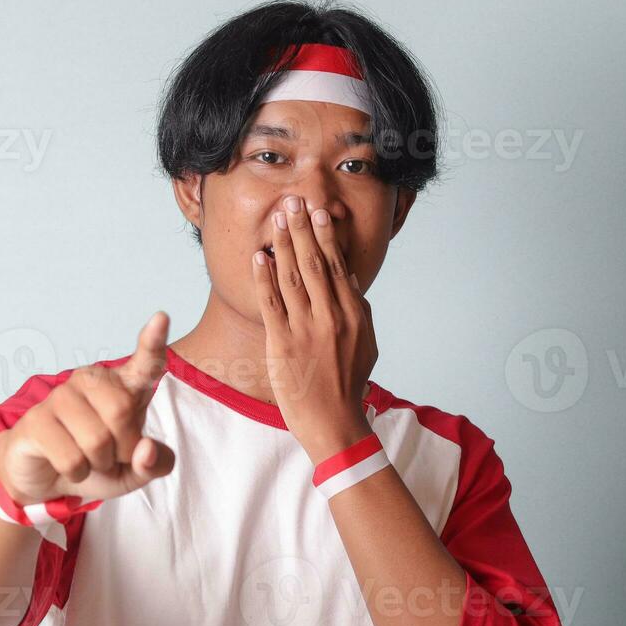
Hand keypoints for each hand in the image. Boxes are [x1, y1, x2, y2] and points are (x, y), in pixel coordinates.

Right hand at [0, 312, 176, 503]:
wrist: (47, 479)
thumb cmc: (96, 465)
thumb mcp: (135, 472)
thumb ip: (154, 464)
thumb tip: (146, 449)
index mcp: (124, 387)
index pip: (145, 362)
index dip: (153, 342)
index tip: (161, 319)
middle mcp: (92, 382)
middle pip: (121, 413)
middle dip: (122, 450)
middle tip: (109, 456)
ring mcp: (61, 396)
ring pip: (96, 440)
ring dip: (97, 464)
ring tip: (86, 459)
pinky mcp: (36, 419)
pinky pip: (71, 458)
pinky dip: (76, 473)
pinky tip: (65, 465)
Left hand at [252, 193, 378, 463]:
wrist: (335, 423)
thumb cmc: (349, 386)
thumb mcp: (366, 346)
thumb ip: (359, 311)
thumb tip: (351, 278)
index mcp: (354, 315)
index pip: (338, 266)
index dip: (326, 237)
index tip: (318, 213)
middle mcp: (332, 316)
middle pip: (315, 263)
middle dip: (302, 230)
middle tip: (293, 202)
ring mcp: (307, 329)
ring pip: (293, 277)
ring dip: (283, 244)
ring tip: (276, 218)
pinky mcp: (283, 344)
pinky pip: (271, 303)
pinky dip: (264, 277)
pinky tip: (259, 257)